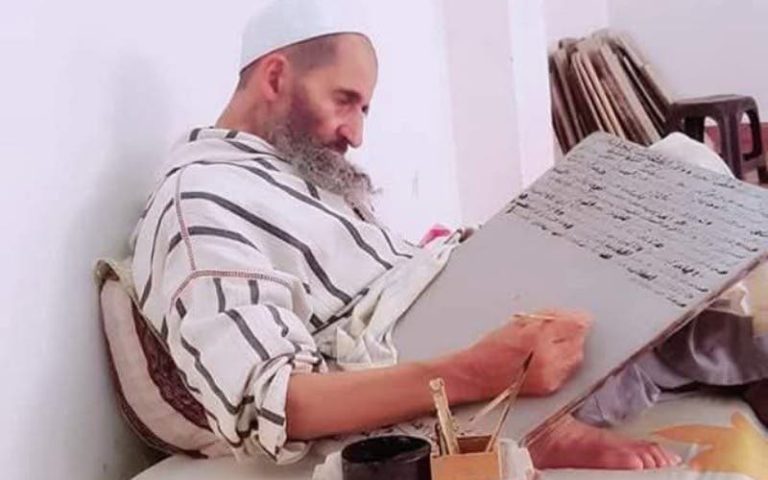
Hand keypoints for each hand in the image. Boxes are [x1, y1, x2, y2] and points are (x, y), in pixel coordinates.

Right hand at [460, 309, 591, 398]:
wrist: (476, 376)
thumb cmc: (491, 348)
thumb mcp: (518, 323)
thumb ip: (547, 318)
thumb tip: (575, 317)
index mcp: (536, 337)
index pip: (575, 325)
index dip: (576, 319)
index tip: (574, 318)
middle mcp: (546, 359)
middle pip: (579, 341)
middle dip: (572, 334)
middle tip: (555, 332)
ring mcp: (550, 376)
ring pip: (576, 356)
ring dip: (569, 348)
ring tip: (549, 346)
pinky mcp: (550, 387)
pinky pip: (568, 370)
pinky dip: (563, 363)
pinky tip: (547, 359)